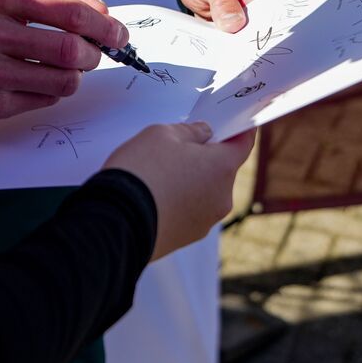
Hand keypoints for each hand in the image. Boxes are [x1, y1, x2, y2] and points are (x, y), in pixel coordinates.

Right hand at [0, 0, 127, 121]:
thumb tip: (101, 11)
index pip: (71, 14)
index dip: (105, 26)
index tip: (118, 32)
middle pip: (72, 52)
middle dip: (94, 53)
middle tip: (94, 51)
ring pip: (63, 82)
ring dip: (76, 74)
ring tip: (66, 64)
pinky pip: (44, 100)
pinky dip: (52, 89)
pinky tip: (38, 76)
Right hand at [103, 121, 254, 260]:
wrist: (117, 221)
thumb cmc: (142, 172)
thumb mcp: (162, 134)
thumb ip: (190, 131)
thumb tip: (204, 135)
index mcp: (222, 168)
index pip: (244, 144)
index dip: (240, 131)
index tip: (235, 124)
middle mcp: (221, 198)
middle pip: (221, 170)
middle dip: (204, 158)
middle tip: (177, 148)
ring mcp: (205, 221)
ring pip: (204, 192)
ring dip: (190, 181)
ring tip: (158, 174)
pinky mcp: (186, 237)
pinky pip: (188, 211)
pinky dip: (178, 201)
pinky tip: (154, 194)